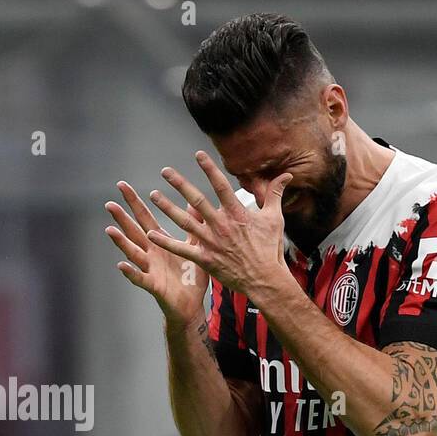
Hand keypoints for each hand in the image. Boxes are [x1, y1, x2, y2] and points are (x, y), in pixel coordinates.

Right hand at [105, 180, 209, 329]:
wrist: (192, 306)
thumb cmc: (191, 278)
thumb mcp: (194, 248)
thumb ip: (192, 227)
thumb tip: (194, 203)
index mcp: (160, 242)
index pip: (144, 217)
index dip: (134, 202)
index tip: (122, 185)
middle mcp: (151, 253)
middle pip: (134, 232)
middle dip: (122, 218)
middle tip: (109, 203)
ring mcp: (150, 269)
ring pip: (133, 253)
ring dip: (121, 242)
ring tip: (110, 230)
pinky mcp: (154, 286)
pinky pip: (140, 278)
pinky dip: (131, 272)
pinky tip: (122, 265)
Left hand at [144, 151, 293, 306]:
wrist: (265, 279)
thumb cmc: (270, 249)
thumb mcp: (274, 218)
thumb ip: (274, 194)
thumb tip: (286, 175)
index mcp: (237, 214)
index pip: (221, 186)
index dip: (209, 169)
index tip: (198, 155)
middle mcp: (221, 225)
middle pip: (197, 200)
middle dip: (180, 184)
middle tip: (165, 171)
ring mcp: (212, 242)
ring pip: (185, 222)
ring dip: (168, 208)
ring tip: (154, 195)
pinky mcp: (205, 259)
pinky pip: (182, 249)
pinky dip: (166, 242)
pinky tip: (151, 234)